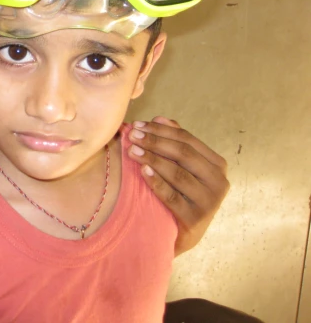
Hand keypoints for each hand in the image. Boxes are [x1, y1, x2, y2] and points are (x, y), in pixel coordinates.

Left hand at [126, 116, 228, 255]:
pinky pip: (172, 197)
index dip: (161, 130)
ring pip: (177, 174)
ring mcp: (209, 202)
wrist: (180, 234)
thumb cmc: (180, 194)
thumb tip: (159, 118)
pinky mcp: (195, 219)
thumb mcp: (182, 168)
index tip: (138, 124)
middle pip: (183, 154)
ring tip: (132, 150)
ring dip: (152, 159)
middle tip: (132, 135)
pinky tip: (143, 170)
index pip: (188, 140)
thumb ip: (175, 143)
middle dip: (155, 141)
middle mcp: (218, 182)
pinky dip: (156, 182)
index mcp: (217, 165)